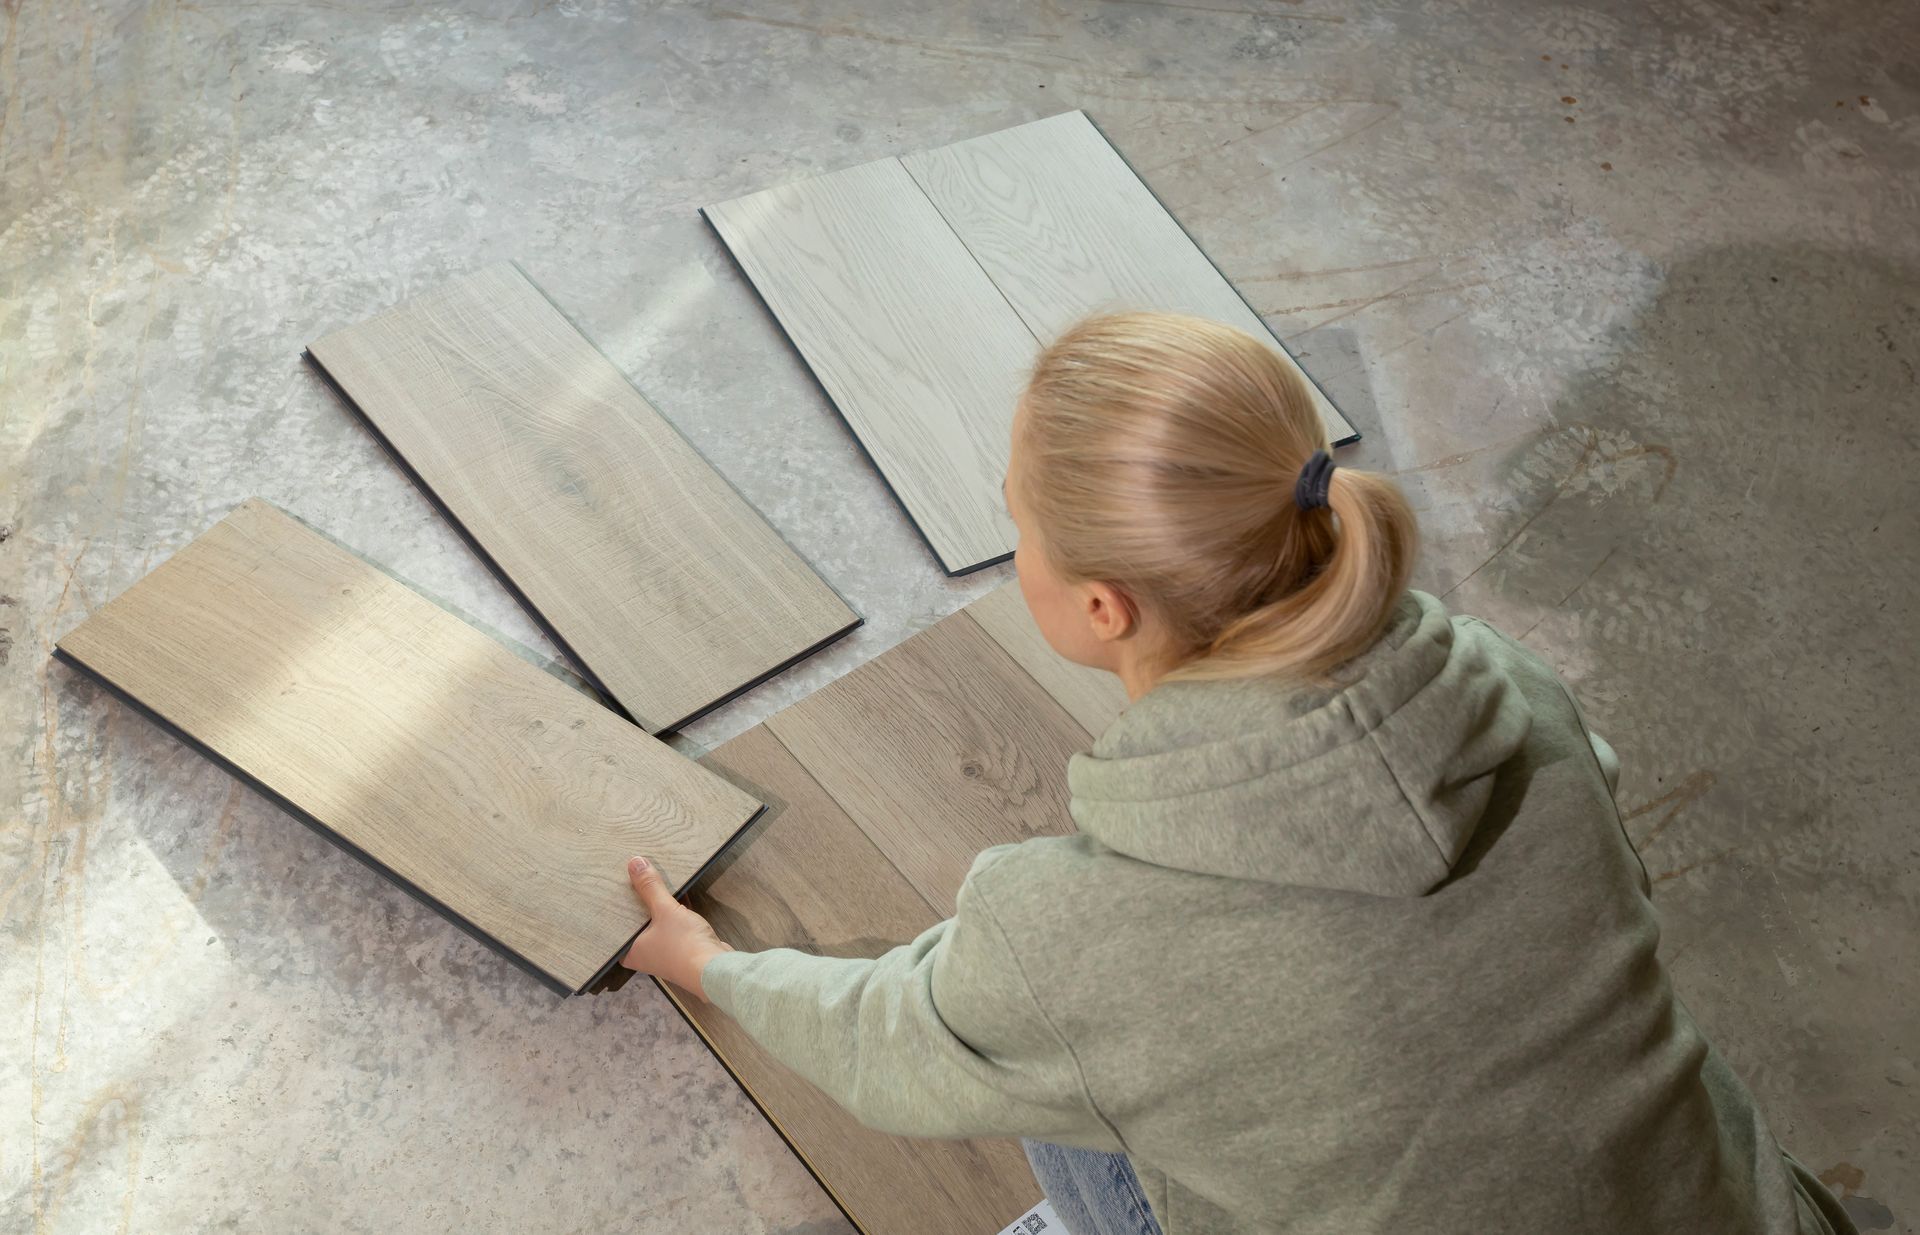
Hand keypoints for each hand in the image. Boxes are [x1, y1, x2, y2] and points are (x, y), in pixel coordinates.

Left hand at [620, 856, 732, 999]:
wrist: (715, 967)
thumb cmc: (684, 946)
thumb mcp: (664, 910)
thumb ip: (650, 887)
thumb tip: (634, 863)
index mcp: (632, 952)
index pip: (615, 931)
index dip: (614, 913)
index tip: (613, 895)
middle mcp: (645, 955)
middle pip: (637, 925)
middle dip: (638, 907)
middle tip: (631, 884)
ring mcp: (665, 953)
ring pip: (656, 926)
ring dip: (657, 909)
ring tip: (653, 886)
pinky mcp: (683, 948)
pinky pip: (673, 926)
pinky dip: (674, 913)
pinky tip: (679, 896)